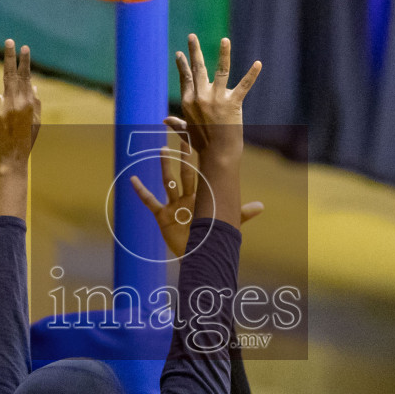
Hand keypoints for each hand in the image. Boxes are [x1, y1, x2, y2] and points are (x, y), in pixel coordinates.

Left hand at [0, 39, 40, 171]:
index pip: (25, 78)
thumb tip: (31, 84)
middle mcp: (12, 106)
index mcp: (25, 105)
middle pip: (10, 77)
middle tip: (9, 41)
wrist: (10, 162)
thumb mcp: (35, 123)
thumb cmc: (24, 142)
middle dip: (10, 58)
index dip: (25, 63)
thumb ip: (35, 103)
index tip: (24, 48)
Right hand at [129, 128, 264, 256]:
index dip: (201, 159)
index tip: (201, 142)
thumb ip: (242, 214)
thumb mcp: (227, 225)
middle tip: (184, 137)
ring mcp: (174, 205)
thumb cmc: (211, 238)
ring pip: (169, 182)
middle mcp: (187, 197)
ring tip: (163, 150)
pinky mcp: (163, 216)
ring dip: (166, 167)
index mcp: (201, 197)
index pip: (202, 174)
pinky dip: (141, 191)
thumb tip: (261, 206)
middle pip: (185, 173)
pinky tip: (133, 180)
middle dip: (184, 157)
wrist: (198, 255)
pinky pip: (150, 201)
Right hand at [174, 34, 258, 164]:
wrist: (218, 154)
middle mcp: (200, 97)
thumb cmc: (202, 145)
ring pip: (220, 71)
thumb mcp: (186, 131)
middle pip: (197, 69)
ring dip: (223, 54)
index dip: (182, 65)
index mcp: (188, 102)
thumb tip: (165, 119)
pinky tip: (258, 64)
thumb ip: (177, 122)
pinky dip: (252, 74)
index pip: (185, 78)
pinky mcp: (233, 103)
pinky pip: (243, 85)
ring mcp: (216, 99)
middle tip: (192, 36)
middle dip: (194, 51)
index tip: (180, 53)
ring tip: (225, 40)